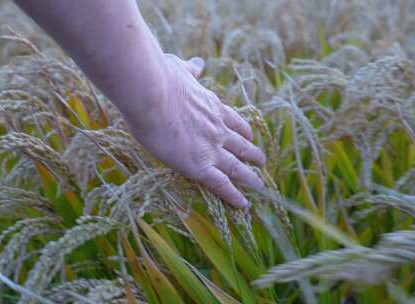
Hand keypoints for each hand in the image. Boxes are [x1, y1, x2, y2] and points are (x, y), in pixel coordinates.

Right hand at [124, 54, 265, 207]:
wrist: (152, 93)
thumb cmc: (160, 78)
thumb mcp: (180, 68)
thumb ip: (191, 70)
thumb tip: (199, 63)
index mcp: (211, 105)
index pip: (232, 120)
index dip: (242, 129)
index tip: (250, 134)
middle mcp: (217, 128)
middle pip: (241, 144)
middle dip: (252, 153)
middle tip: (262, 161)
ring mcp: (211, 148)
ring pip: (237, 167)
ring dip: (250, 177)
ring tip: (260, 185)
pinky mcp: (199, 166)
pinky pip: (222, 185)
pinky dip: (234, 196)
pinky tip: (243, 205)